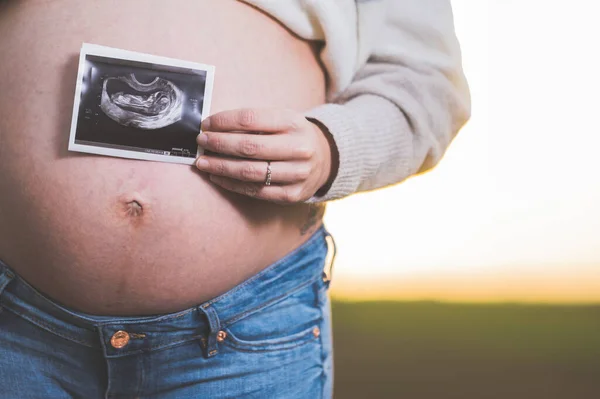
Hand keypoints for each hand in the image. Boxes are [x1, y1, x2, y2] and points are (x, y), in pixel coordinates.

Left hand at [195, 108, 335, 202]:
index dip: (224, 122)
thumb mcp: (282, 120)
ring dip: (221, 167)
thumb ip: (254, 122)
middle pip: (249, 147)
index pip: (251, 120)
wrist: (325, 159)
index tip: (207, 124)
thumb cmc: (293, 136)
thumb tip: (214, 128)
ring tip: (203, 162)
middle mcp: (299, 148)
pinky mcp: (292, 194)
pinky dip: (232, 184)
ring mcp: (297, 174)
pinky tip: (217, 177)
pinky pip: (255, 191)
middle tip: (201, 142)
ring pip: (250, 172)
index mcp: (294, 123)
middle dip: (219, 144)